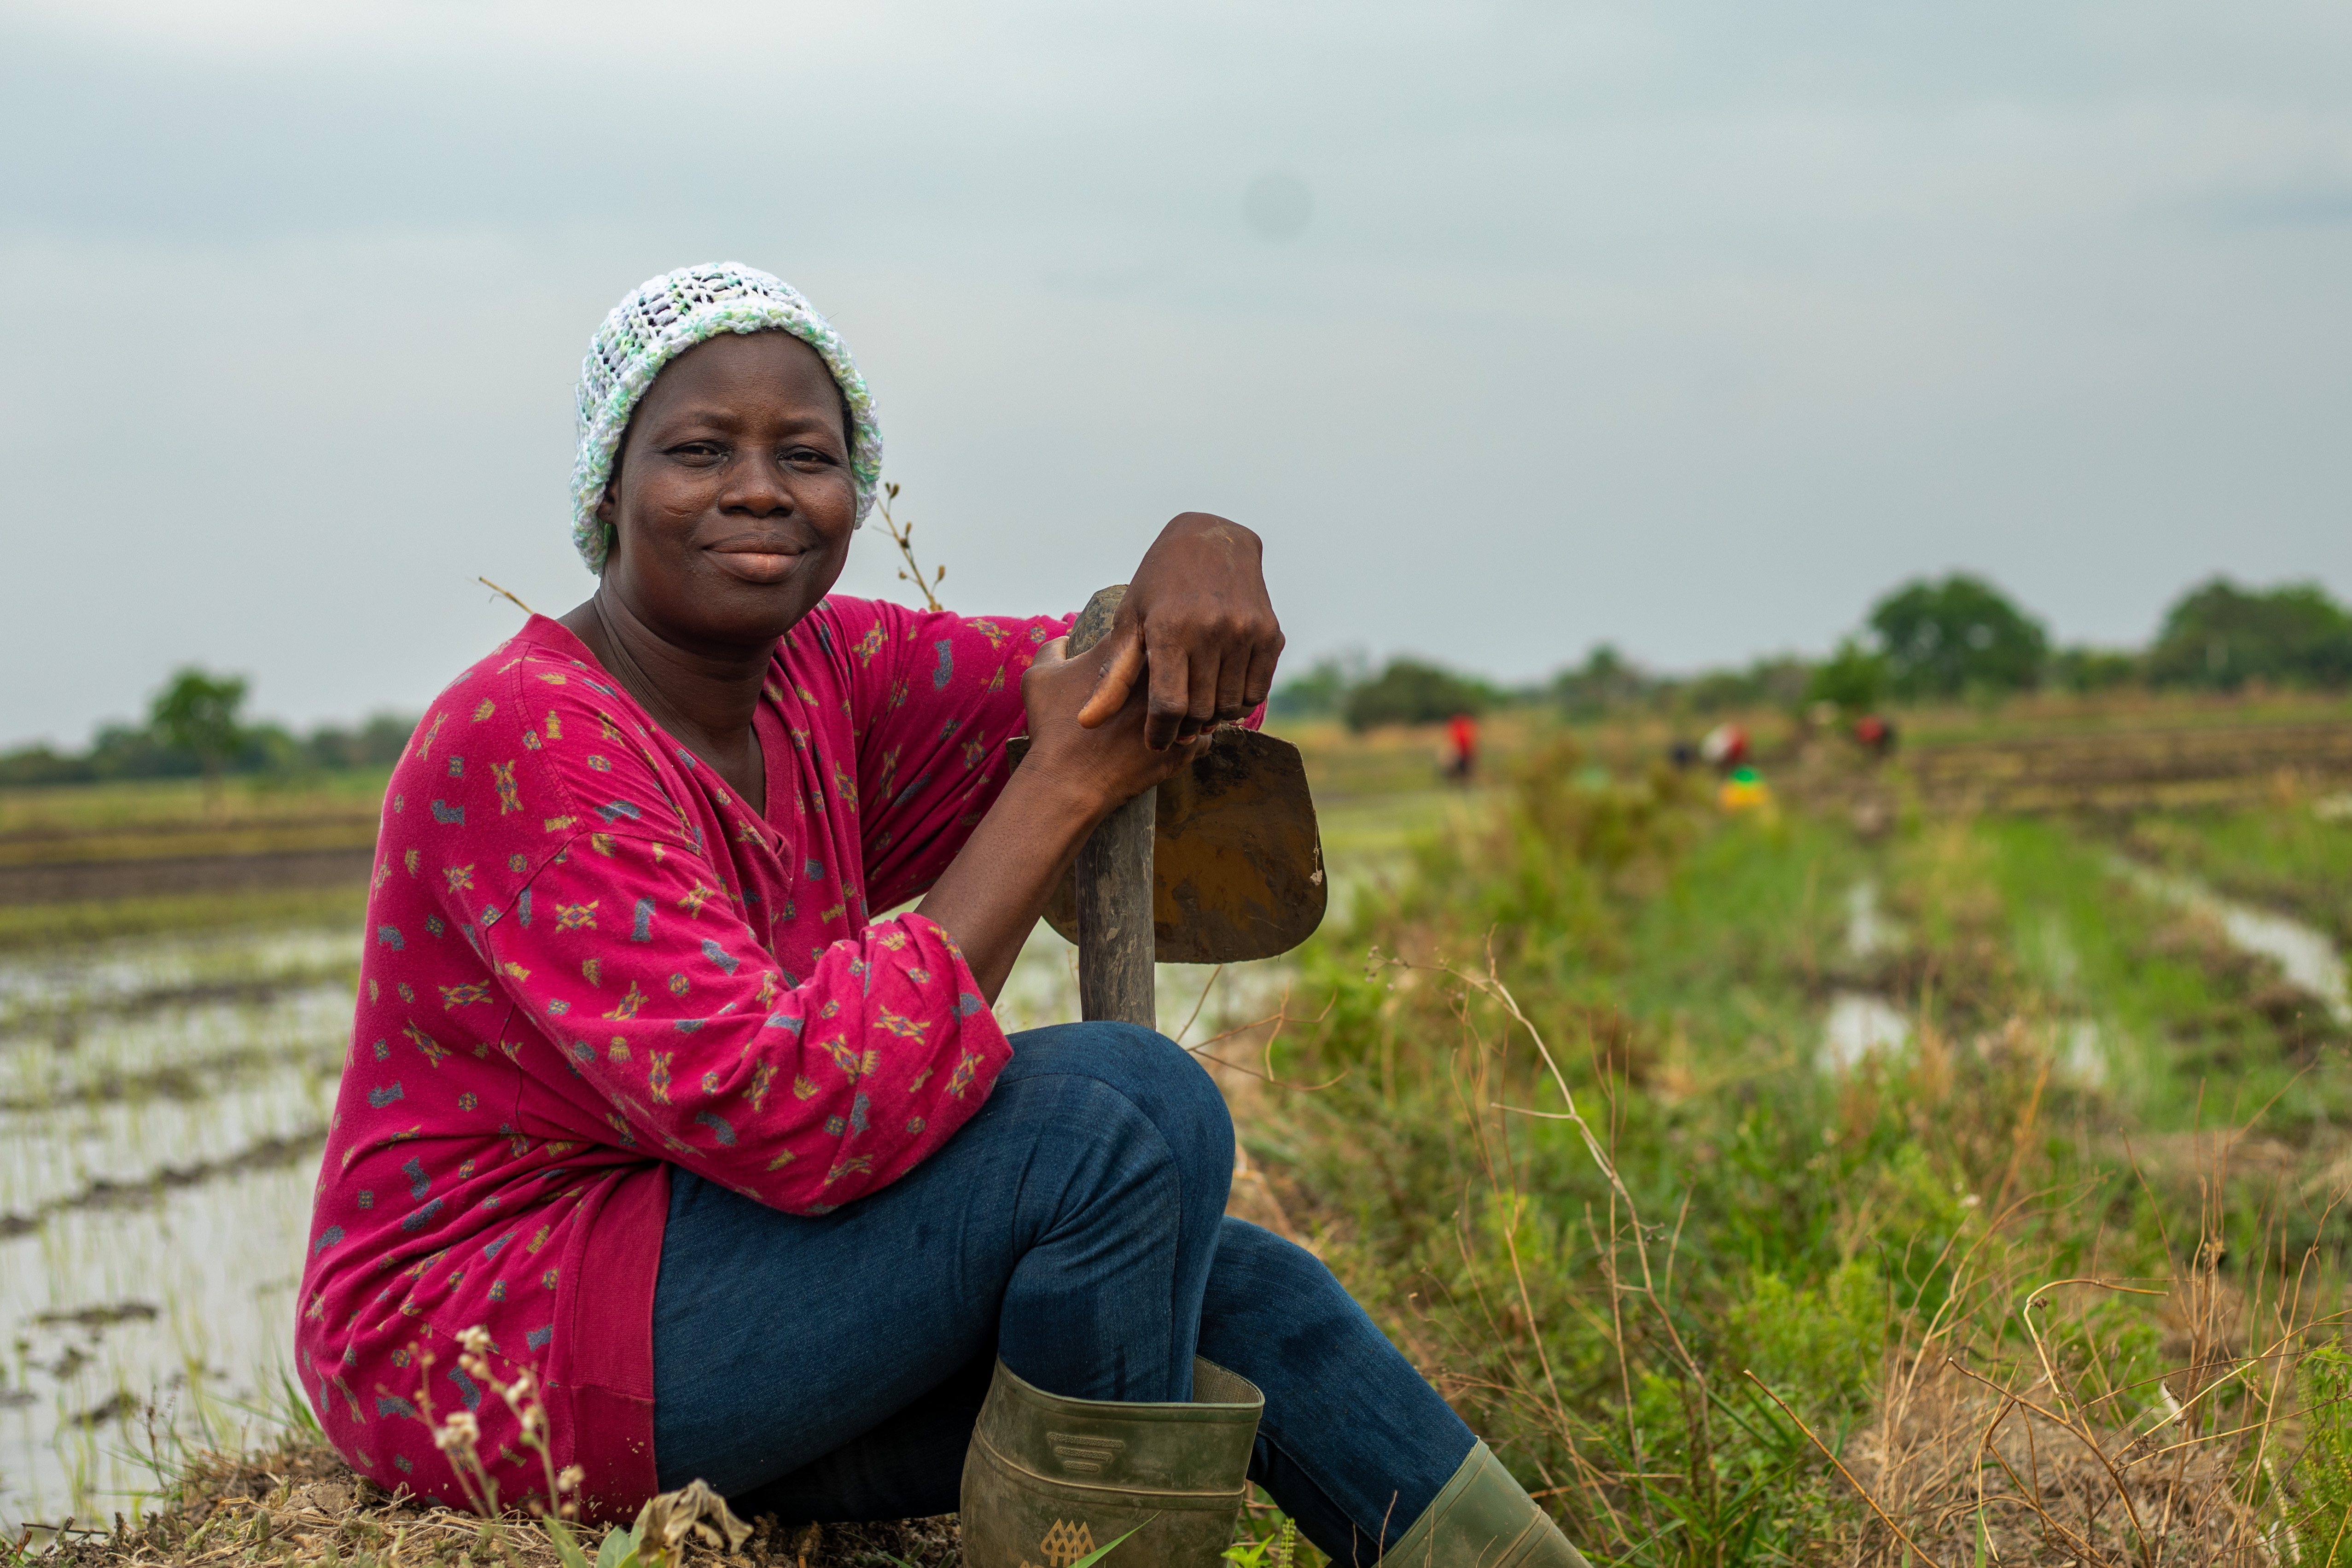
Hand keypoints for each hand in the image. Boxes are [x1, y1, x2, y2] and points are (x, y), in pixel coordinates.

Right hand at [1023, 636, 1210, 820]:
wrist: (1067, 781)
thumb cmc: (1052, 728)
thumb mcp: (1039, 678)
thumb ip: (1053, 649)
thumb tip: (1064, 639)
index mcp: (1130, 651)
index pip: (1154, 634)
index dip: (1149, 647)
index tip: (1140, 663)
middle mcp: (1163, 677)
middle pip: (1187, 665)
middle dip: (1181, 673)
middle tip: (1166, 687)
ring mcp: (1180, 712)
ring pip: (1203, 701)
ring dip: (1194, 707)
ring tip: (1177, 718)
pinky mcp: (1189, 745)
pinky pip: (1208, 735)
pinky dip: (1196, 739)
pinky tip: (1178, 743)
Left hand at [1075, 512, 1282, 748]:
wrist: (1212, 539)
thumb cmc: (1159, 584)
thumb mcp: (1129, 621)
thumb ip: (1113, 676)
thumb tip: (1087, 723)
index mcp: (1170, 629)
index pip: (1169, 705)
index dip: (1160, 733)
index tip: (1155, 741)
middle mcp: (1212, 630)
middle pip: (1201, 711)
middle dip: (1185, 729)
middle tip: (1175, 729)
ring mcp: (1246, 632)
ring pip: (1230, 706)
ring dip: (1212, 718)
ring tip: (1196, 712)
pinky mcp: (1270, 634)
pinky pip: (1257, 692)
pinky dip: (1239, 704)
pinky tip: (1221, 695)